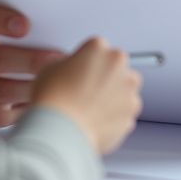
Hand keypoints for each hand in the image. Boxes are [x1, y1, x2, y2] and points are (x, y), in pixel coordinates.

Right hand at [0, 2, 63, 127]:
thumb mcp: (0, 21)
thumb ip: (19, 21)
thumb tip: (53, 19)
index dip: (0, 20)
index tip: (26, 26)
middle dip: (29, 60)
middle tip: (57, 58)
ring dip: (30, 87)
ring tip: (55, 83)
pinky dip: (20, 111)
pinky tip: (39, 102)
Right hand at [32, 36, 142, 153]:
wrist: (60, 132)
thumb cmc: (54, 100)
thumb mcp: (50, 67)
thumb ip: (66, 62)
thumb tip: (69, 69)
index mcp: (98, 47)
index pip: (97, 48)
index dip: (86, 61)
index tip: (80, 71)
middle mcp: (117, 65)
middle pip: (116, 65)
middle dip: (106, 75)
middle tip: (87, 89)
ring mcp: (128, 91)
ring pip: (125, 90)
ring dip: (114, 96)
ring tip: (91, 108)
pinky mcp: (130, 115)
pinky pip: (124, 114)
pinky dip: (115, 118)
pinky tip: (96, 121)